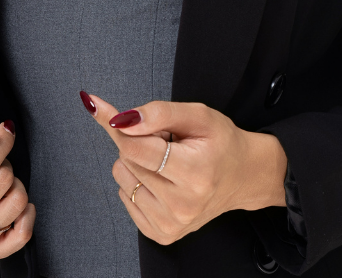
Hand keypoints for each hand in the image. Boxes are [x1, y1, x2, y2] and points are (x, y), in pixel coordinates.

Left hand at [80, 93, 286, 245]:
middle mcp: (182, 205)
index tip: (99, 106)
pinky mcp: (161, 234)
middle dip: (139, 140)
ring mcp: (171, 224)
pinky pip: (125, 197)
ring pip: (123, 178)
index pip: (137, 148)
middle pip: (127, 160)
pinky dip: (137, 182)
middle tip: (167, 139)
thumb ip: (159, 113)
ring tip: (167, 159)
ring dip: (138, 161)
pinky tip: (162, 178)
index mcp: (195, 172)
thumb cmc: (221, 142)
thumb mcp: (198, 115)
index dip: (120, 125)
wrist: (241, 176)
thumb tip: (122, 120)